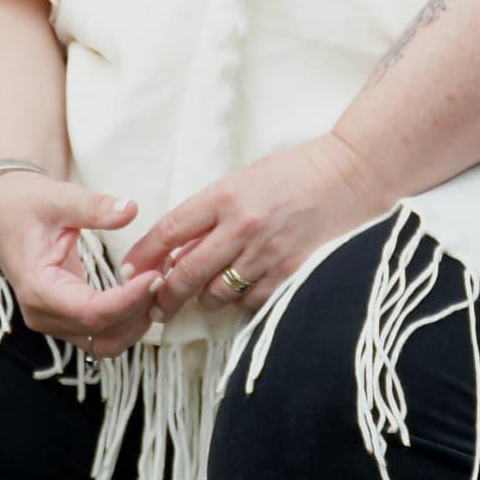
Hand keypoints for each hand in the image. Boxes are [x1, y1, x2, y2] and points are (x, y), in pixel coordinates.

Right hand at [0, 171, 163, 357]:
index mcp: (37, 289)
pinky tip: (145, 293)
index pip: (91, 312)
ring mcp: (54, 321)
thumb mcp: (59, 197)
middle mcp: (43, 315)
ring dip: (135, 323)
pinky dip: (127, 321)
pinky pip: (102, 334)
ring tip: (158, 286)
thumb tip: (131, 209)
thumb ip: (94, 207)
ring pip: (104, 343)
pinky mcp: (66, 318)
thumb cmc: (27, 204)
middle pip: (102, 333)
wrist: (3, 212)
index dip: (128, 300)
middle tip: (165, 276)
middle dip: (138, 311)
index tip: (155, 276)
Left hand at [122, 133, 394, 322]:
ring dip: (206, 298)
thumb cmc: (295, 173)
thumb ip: (211, 214)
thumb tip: (178, 251)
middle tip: (155, 306)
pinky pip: (251, 302)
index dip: (144, 255)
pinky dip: (242, 301)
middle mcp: (243, 225)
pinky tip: (245, 290)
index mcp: (226, 195)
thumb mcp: (244, 181)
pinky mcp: (291, 273)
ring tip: (208, 293)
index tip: (129, 270)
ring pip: (216, 294)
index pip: (170, 230)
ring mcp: (267, 252)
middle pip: (186, 273)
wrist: (350, 176)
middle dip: (164, 296)